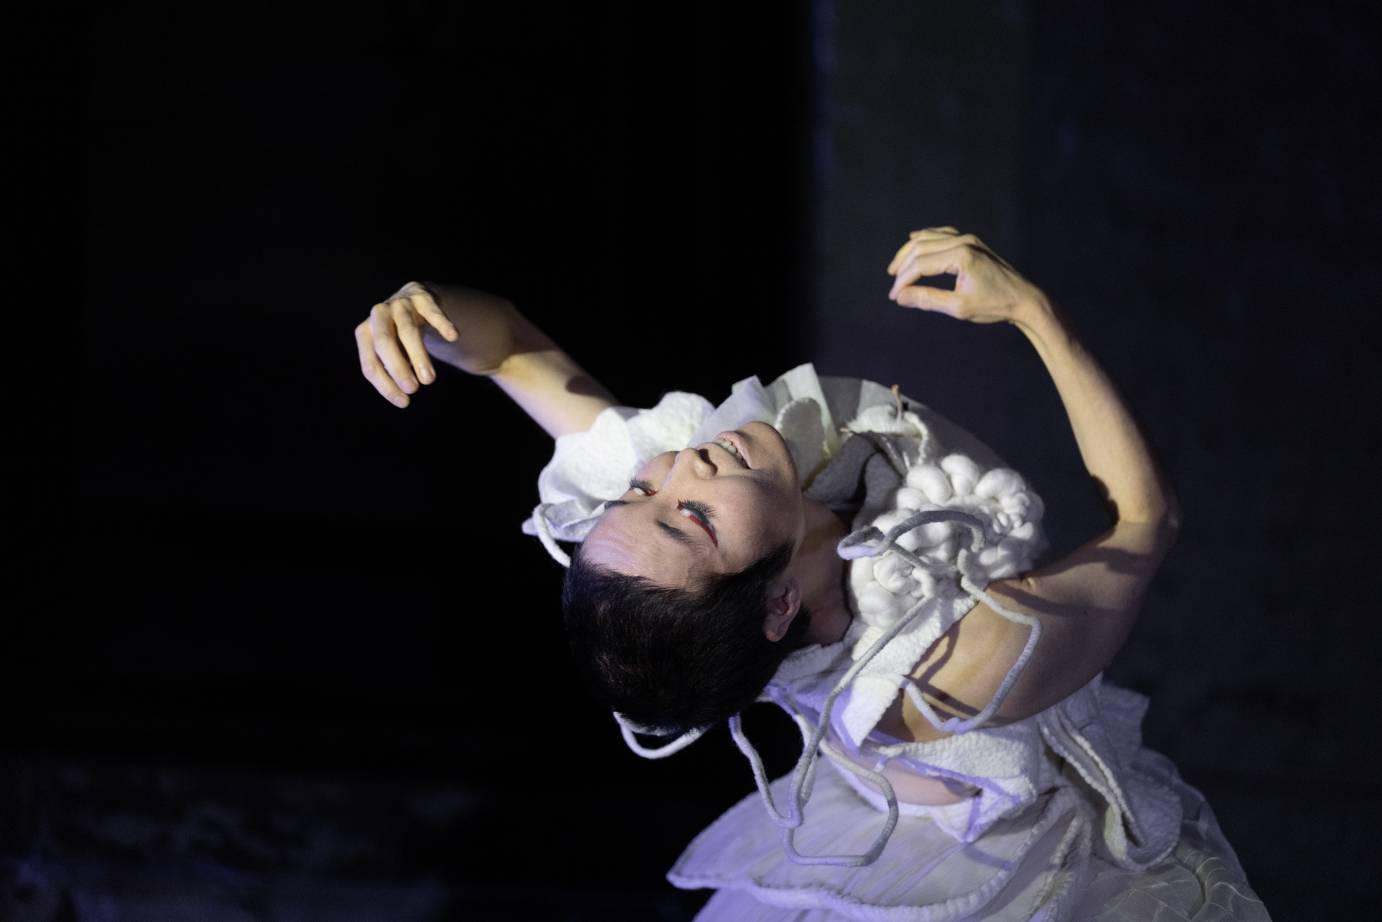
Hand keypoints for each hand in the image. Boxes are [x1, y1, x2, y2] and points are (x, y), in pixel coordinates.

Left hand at [353, 281, 517, 407]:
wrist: (412, 300)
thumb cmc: (399, 336)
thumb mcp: (391, 353)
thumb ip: (394, 370)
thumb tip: (402, 395)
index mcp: (365, 333)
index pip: (370, 364)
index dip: (385, 385)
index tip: (404, 402)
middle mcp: (378, 315)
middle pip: (384, 342)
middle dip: (397, 367)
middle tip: (413, 389)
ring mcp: (400, 303)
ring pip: (407, 329)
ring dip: (418, 355)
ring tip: (429, 380)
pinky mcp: (421, 295)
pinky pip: (432, 310)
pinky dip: (442, 323)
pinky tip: (453, 337)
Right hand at [886, 227, 1048, 325]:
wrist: (1023, 299)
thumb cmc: (994, 305)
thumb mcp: (958, 307)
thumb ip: (928, 299)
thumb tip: (901, 297)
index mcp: (961, 256)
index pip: (921, 265)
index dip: (904, 281)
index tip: (895, 297)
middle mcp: (964, 242)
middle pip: (921, 247)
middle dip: (903, 267)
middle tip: (894, 287)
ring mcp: (969, 239)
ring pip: (929, 238)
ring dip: (910, 252)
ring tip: (896, 269)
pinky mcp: (972, 242)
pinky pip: (942, 234)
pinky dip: (926, 238)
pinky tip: (914, 240)